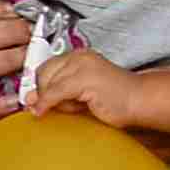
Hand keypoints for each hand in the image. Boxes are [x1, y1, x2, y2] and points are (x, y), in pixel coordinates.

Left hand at [24, 47, 151, 133]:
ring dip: (54, 101)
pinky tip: (43, 112)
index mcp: (78, 56)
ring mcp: (82, 66)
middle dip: (44, 93)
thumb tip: (28, 100)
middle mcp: (79, 56)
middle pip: (42, 74)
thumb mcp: (78, 95)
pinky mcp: (84, 79)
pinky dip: (45, 104)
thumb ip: (55, 94)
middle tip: (65, 106)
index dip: (38, 86)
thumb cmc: (114, 101)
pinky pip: (53, 93)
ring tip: (78, 107)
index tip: (35, 100)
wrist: (141, 102)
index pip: (45, 68)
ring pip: (47, 85)